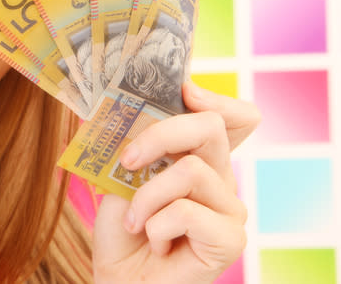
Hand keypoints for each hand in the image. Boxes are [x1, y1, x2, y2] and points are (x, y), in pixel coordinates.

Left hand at [91, 81, 259, 283]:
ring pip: (190, 170)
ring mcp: (230, 207)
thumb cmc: (122, 228)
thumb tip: (125, 110)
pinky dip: (156, 226)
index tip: (184, 91)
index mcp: (200, 158)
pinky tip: (156, 243)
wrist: (120, 279)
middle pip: (210, 126)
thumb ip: (137, 146)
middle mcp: (221, 177)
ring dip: (147, 196)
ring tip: (134, 221)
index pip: (234, 117)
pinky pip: (187, 211)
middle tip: (128, 161)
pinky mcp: (231, 238)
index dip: (217, 98)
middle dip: (160, 134)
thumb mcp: (122, 176)